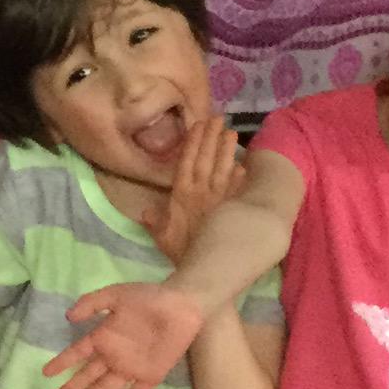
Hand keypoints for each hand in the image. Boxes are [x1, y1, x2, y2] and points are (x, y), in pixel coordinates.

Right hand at [42, 283, 206, 388]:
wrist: (181, 304)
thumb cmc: (148, 296)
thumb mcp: (115, 294)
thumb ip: (91, 304)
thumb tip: (68, 317)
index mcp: (104, 336)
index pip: (78, 353)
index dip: (62, 363)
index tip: (46, 374)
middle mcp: (114, 355)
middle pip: (88, 376)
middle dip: (72, 388)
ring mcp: (132, 367)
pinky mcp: (151, 375)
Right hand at [141, 116, 240, 262]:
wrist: (205, 272)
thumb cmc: (182, 254)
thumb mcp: (162, 238)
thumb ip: (155, 223)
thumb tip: (143, 211)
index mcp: (181, 195)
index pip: (186, 163)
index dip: (192, 143)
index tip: (197, 124)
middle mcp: (200, 194)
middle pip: (205, 160)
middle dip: (210, 138)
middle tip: (217, 117)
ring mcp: (219, 201)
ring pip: (222, 169)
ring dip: (226, 150)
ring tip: (231, 132)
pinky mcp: (233, 210)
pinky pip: (237, 190)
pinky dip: (239, 177)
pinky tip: (244, 165)